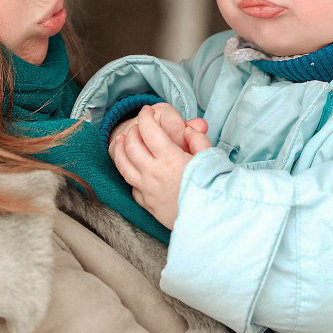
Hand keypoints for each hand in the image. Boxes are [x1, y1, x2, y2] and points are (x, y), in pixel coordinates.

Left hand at [113, 106, 200, 228]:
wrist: (211, 221)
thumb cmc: (213, 188)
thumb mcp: (210, 158)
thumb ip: (197, 139)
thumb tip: (187, 130)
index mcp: (169, 159)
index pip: (149, 131)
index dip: (146, 117)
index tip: (147, 110)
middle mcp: (153, 173)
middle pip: (131, 146)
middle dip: (132, 131)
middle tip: (138, 125)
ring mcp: (147, 190)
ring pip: (123, 166)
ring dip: (119, 150)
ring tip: (120, 141)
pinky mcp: (146, 204)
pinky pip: (131, 185)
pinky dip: (128, 173)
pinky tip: (131, 168)